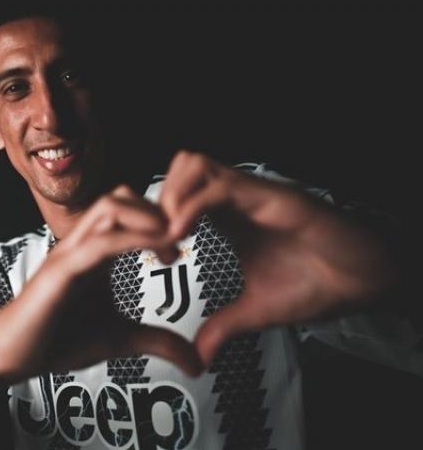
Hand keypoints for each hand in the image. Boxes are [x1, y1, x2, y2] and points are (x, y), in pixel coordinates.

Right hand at [0, 185, 202, 382]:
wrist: (12, 358)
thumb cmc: (56, 341)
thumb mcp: (120, 339)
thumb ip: (158, 341)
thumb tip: (197, 362)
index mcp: (94, 252)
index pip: (128, 211)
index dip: (161, 218)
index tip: (184, 245)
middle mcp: (81, 244)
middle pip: (120, 196)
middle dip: (158, 208)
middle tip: (183, 238)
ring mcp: (69, 253)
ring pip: (109, 206)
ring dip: (147, 216)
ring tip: (174, 239)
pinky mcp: (60, 270)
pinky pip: (99, 243)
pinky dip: (133, 239)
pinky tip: (157, 252)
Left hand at [158, 151, 397, 366]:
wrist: (362, 281)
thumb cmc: (316, 284)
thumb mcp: (255, 310)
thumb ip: (223, 326)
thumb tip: (199, 354)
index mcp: (228, 218)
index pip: (179, 193)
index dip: (158, 218)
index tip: (158, 256)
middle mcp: (235, 199)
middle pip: (180, 168)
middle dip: (157, 201)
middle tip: (157, 241)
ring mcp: (251, 194)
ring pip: (193, 164)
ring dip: (171, 197)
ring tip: (169, 237)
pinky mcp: (269, 197)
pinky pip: (219, 186)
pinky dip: (191, 207)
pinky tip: (181, 236)